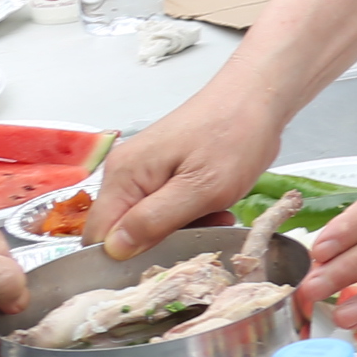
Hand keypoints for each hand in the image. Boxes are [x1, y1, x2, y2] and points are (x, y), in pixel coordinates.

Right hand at [87, 87, 287, 260]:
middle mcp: (123, 174)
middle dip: (161, 241)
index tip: (162, 259)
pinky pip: (166, 206)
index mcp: (122, 177)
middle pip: (122, 231)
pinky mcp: (164, 171)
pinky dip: (191, 212)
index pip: (98, 237)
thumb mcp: (201, 187)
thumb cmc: (235, 135)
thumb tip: (115, 250)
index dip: (123, 258)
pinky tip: (216, 205)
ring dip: (183, 227)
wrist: (259, 97)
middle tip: (204, 230)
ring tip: (218, 214)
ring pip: (148, 221)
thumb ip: (155, 221)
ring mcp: (143, 171)